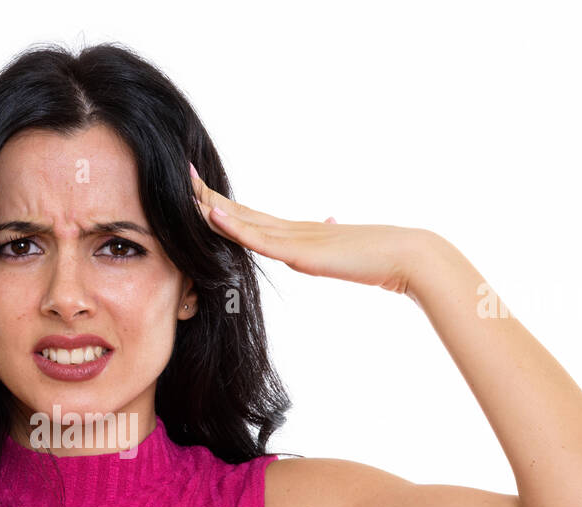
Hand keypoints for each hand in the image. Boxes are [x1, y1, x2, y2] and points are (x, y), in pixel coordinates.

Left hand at [189, 163, 429, 295]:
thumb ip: (327, 237)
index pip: (248, 215)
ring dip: (210, 207)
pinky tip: (212, 214)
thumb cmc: (374, 256)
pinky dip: (233, 226)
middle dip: (206, 196)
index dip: (220, 201)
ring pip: (242, 220)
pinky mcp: (299, 252)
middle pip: (238, 211)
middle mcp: (289, 229)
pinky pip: (258, 238)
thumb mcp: (339, 248)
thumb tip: (327, 221)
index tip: (197, 187)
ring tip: (183, 190)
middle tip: (178, 174)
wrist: (403, 256)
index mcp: (294, 232)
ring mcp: (293, 238)